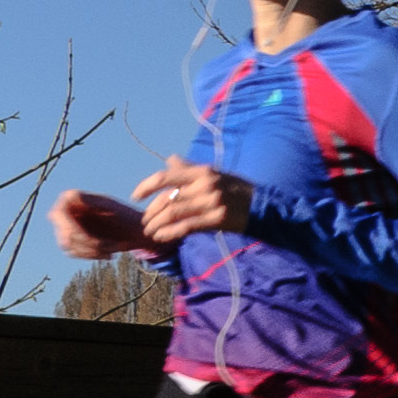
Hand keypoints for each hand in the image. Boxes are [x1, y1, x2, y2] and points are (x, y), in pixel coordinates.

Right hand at [49, 188, 151, 260]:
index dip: (72, 229)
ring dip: (93, 251)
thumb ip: (92, 202)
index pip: (60, 214)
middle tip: (112, 248)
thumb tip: (73, 195)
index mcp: (73, 197)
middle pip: (65, 234)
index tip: (93, 241)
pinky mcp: (70, 240)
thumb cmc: (127, 217)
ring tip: (114, 249)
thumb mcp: (112, 208)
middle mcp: (65, 211)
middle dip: (89, 245)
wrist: (136, 232)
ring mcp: (66, 226)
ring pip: (69, 246)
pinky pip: (73, 252)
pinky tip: (109, 254)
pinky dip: (92, 255)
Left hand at [132, 157, 253, 245]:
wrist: (262, 205)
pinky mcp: (217, 220)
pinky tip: (161, 237)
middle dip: (152, 212)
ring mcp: (211, 202)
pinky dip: (170, 233)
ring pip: (173, 213)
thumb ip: (189, 168)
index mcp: (202, 171)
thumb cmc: (234, 189)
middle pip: (168, 198)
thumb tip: (169, 160)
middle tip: (145, 221)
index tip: (136, 196)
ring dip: (157, 224)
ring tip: (150, 231)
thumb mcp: (214, 173)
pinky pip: (186, 227)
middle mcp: (205, 185)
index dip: (147, 186)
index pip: (166, 176)